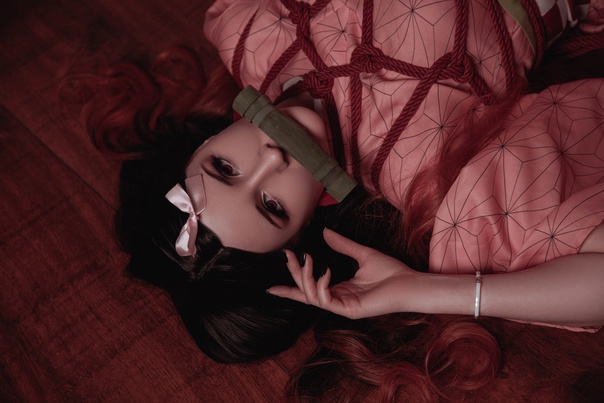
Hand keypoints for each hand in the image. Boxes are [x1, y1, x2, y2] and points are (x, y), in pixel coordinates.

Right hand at [267, 228, 419, 318]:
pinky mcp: (350, 311)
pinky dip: (321, 286)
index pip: (309, 290)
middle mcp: (338, 300)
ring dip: (306, 278)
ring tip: (308, 260)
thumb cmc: (391, 272)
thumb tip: (325, 233)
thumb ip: (343, 245)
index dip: (290, 288)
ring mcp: (343, 307)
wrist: (410, 283)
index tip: (271, 286)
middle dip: (294, 274)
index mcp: (339, 290)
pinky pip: (326, 301)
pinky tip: (326, 272)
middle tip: (289, 255)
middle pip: (305, 291)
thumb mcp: (363, 254)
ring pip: (312, 296)